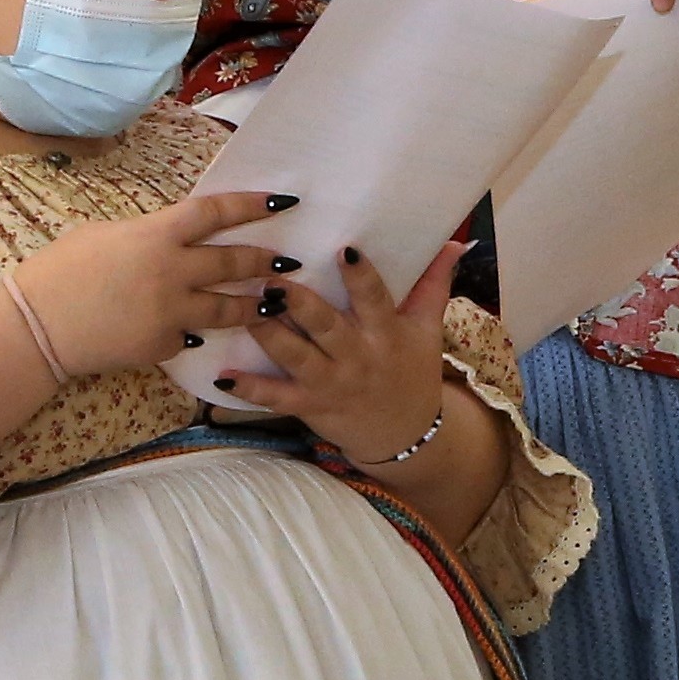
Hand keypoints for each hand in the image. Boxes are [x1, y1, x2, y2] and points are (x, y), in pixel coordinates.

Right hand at [10, 192, 293, 374]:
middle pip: (234, 262)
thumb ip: (144, 236)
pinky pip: (190, 335)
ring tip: (271, 304)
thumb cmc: (59, 271)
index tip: (283, 202)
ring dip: (253, 305)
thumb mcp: (103, 235)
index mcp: (156, 234)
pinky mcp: (163, 345)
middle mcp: (173, 271)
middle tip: (287, 263)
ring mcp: (172, 312)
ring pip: (228, 307)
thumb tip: (163, 239)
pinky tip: (201, 331)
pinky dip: (195, 332)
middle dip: (265, 261)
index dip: (254, 205)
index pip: (217, 213)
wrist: (38, 325)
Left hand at [214, 235, 468, 461]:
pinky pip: (276, 399)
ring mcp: (330, 384)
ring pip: (295, 357)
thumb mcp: (428, 330)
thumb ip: (434, 284)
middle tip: (273, 278)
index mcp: (386, 334)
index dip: (361, 277)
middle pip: (326, 327)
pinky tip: (223, 375)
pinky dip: (249, 389)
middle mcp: (357, 357)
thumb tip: (455, 242)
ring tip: (247, 310)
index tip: (345, 251)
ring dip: (269, 335)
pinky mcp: (309, 406)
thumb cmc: (412, 373)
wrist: (405, 437)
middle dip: (299, 305)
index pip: (375, 300)